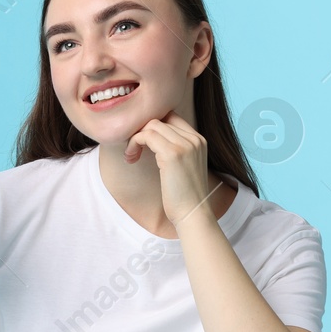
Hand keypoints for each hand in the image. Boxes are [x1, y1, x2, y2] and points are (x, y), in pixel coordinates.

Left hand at [123, 110, 218, 228]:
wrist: (192, 214)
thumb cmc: (184, 196)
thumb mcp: (184, 166)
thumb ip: (175, 149)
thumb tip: (150, 137)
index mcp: (199, 140)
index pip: (171, 117)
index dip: (152, 126)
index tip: (142, 143)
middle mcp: (194, 139)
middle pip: (160, 119)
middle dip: (141, 132)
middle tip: (133, 150)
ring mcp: (185, 145)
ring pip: (151, 125)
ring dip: (135, 138)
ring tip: (131, 155)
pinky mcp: (173, 154)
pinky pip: (146, 135)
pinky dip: (134, 143)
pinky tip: (131, 157)